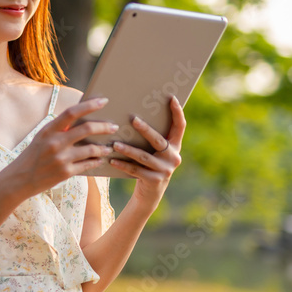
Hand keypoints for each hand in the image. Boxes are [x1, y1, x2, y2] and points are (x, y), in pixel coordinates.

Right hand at [2, 97, 117, 199]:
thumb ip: (59, 130)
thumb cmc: (32, 156)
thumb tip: (82, 122)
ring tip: (108, 148)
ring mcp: (61, 158)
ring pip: (91, 149)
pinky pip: (87, 165)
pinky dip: (96, 161)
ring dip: (103, 148)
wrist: (19, 179)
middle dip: (104, 126)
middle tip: (113, 127)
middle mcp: (55, 143)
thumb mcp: (42, 138)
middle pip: (87, 129)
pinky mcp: (65, 173)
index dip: (89, 105)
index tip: (103, 101)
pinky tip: (100, 160)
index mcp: (49, 130)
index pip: (72, 112)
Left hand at [108, 94, 185, 208]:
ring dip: (128, 150)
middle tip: (133, 119)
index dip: (177, 112)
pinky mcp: (155, 180)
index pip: (180, 126)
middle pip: (158, 140)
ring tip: (115, 144)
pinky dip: (123, 165)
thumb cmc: (149, 164)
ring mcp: (165, 170)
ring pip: (144, 156)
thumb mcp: (154, 151)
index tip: (171, 98)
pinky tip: (112, 160)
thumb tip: (132, 113)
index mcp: (175, 146)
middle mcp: (173, 157)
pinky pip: (135, 170)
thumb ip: (151, 137)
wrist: (150, 193)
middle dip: (145, 130)